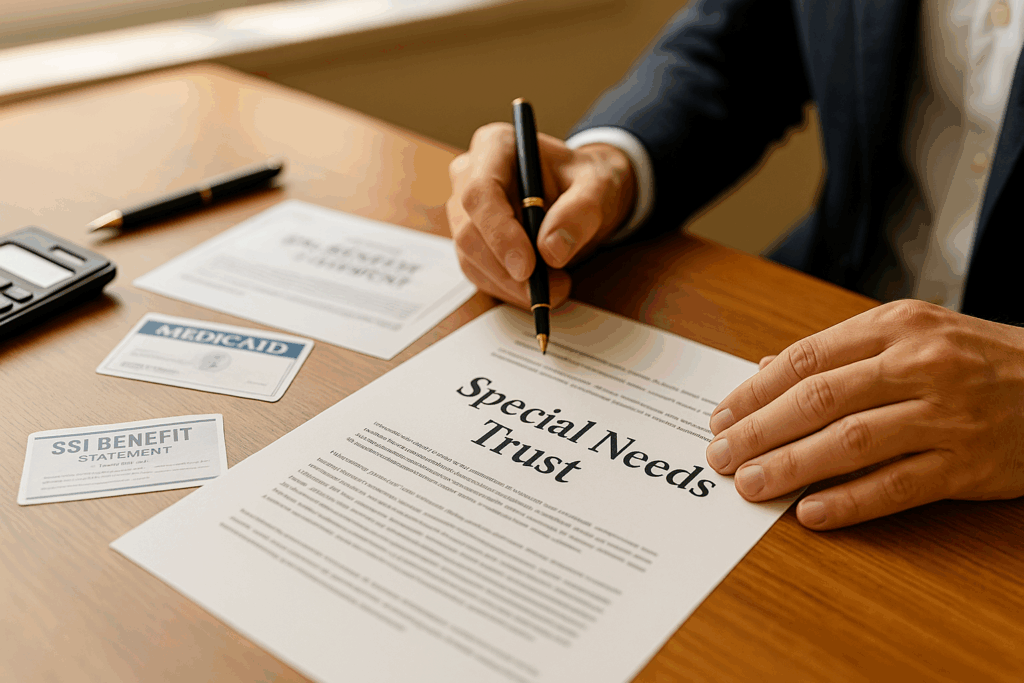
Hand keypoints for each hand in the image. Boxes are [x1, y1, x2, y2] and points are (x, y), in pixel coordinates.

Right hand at [446, 123, 636, 307]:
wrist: (583, 194)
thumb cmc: (585, 181)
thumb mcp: (598, 186)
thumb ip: (580, 211)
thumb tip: (551, 250)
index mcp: (494, 146)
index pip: (480, 192)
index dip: (500, 233)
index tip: (527, 267)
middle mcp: (469, 176)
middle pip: (470, 231)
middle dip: (509, 269)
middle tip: (553, 287)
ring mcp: (464, 212)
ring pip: (472, 259)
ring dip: (512, 285)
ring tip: (557, 286)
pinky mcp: (471, 243)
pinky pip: (480, 275)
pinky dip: (510, 290)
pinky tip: (540, 287)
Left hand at [706, 300, 1023, 529]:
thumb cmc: (976, 358)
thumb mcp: (911, 334)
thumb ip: (839, 352)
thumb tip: (765, 370)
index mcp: (896, 327)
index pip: (806, 359)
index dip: (754, 392)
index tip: (720, 417)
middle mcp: (919, 366)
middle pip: (818, 400)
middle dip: (758, 431)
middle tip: (720, 456)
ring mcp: (946, 415)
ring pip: (851, 442)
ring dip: (791, 467)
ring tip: (750, 485)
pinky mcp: (969, 465)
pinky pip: (898, 486)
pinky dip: (850, 502)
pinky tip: (811, 513)